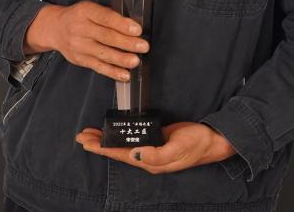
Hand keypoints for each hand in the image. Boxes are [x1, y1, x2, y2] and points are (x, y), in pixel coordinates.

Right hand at [24, 1, 148, 81]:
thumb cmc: (79, 17)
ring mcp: (79, 46)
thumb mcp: (90, 8)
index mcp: (85, 11)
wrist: (55, 28)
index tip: (137, 30)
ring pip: (103, 53)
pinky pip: (98, 66)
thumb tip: (132, 26)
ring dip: (121, 59)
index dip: (122, 24)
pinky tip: (124, 74)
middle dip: (127, 43)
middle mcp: (80, 28)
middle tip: (143, 46)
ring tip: (135, 61)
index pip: (105, 17)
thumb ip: (108, 15)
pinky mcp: (80, 59)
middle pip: (106, 37)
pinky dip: (112, 72)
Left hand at [75, 122, 235, 174]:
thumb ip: (157, 154)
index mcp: (150, 161)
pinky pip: (132, 138)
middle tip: (81, 136)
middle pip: (117, 151)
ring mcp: (151, 148)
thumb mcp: (177, 149)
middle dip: (98, 144)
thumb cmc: (196, 144)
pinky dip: (120, 134)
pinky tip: (114, 131)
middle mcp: (147, 157)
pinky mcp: (156, 139)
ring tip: (90, 134)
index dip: (103, 149)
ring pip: (123, 144)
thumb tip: (135, 154)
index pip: (120, 155)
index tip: (87, 143)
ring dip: (106, 139)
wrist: (212, 140)